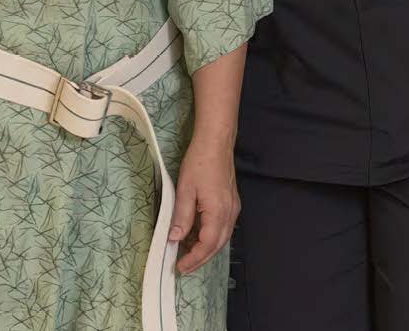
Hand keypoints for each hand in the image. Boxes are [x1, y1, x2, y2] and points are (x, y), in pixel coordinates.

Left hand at [169, 135, 239, 274]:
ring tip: (187, 253)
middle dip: (200, 258)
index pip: (207, 245)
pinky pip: (222, 227)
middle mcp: (230, 214)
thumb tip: (175, 238)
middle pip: (217, 246)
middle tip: (183, 266)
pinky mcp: (231, 203)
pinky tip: (197, 234)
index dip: (193, 258)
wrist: (216, 142)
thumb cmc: (199, 162)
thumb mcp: (185, 189)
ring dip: (205, 248)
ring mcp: (233, 209)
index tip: (179, 266)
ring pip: (221, 238)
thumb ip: (181, 216)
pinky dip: (210, 236)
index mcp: (218, 212)